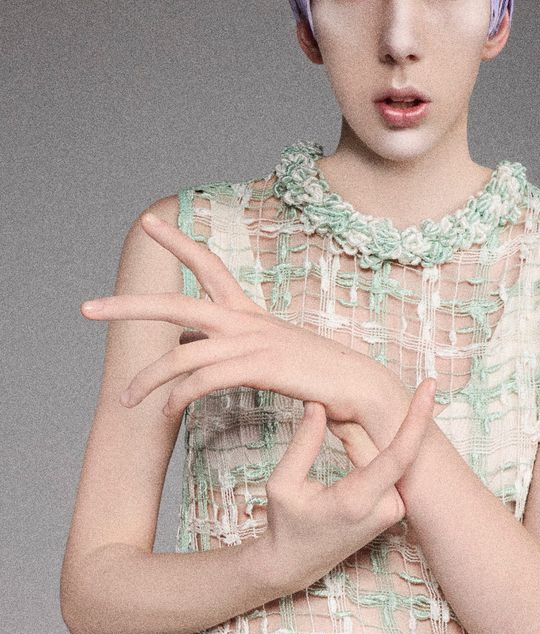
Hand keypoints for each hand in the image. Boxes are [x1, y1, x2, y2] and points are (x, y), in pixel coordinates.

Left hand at [81, 211, 396, 423]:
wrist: (359, 388)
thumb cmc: (316, 376)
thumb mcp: (268, 356)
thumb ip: (228, 349)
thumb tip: (189, 348)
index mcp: (248, 312)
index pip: (208, 266)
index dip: (178, 242)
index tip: (149, 222)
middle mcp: (246, 320)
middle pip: (176, 303)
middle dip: (127, 306)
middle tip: (86, 307)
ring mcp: (252, 342)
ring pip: (182, 353)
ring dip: (148, 379)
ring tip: (125, 399)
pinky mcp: (259, 368)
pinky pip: (204, 380)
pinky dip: (180, 396)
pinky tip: (168, 411)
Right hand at [255, 383, 435, 598]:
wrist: (297, 564)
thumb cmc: (286, 524)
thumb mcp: (283, 483)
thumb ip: (303, 443)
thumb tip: (318, 405)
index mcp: (359, 501)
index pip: (400, 454)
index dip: (417, 418)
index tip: (429, 387)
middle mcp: (385, 508)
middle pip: (390, 450)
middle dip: (366, 431)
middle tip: (335, 451)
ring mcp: (393, 512)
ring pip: (390, 459)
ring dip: (365, 447)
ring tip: (330, 480)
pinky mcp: (394, 510)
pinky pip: (389, 471)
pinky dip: (371, 457)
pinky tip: (343, 482)